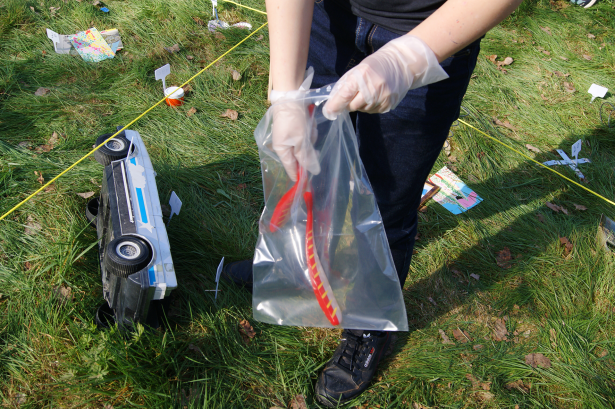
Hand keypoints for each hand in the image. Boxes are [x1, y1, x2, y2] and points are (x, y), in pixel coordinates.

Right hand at [271, 67, 319, 180]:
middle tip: (309, 136)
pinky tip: (308, 121)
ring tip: (309, 125)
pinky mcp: (295, 129)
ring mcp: (289, 137)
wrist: (291, 97)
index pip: (292, 169)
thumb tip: (313, 172)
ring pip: (306, 145)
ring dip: (310, 136)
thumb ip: (306, 157)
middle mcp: (283, 146)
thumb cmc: (294, 121)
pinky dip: (309, 129)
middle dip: (308, 147)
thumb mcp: (301, 141)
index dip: (300, 176)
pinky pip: (306, 135)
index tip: (308, 183)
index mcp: (281, 151)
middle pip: (301, 156)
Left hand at [323, 35, 448, 119]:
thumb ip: (345, 85)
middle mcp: (372, 89)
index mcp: (362, 76)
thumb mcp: (358, 69)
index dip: (335, 105)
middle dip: (348, 103)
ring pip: (362, 110)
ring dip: (360, 104)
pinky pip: (372, 111)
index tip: (328, 111)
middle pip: (352, 106)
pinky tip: (375, 96)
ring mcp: (382, 99)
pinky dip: (370, 106)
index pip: (344, 95)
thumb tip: (333, 103)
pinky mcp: (388, 105)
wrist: (401, 64)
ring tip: (367, 92)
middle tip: (352, 95)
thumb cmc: (376, 65)